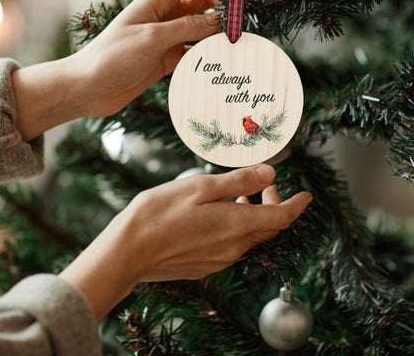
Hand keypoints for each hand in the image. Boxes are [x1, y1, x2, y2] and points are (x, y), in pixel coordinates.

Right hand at [59, 164, 311, 320]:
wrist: (129, 251)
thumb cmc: (161, 213)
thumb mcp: (201, 187)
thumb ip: (238, 181)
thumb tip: (269, 172)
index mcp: (237, 226)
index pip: (281, 217)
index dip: (297, 205)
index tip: (307, 195)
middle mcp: (234, 247)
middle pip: (267, 227)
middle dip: (274, 204)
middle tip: (266, 184)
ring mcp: (219, 259)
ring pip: (249, 236)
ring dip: (253, 215)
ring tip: (241, 195)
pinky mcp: (205, 265)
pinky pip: (232, 245)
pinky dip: (237, 227)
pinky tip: (219, 213)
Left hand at [74, 0, 227, 115]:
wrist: (89, 88)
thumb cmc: (112, 56)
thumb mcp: (152, 38)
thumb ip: (187, 27)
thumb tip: (220, 20)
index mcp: (157, 0)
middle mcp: (164, 15)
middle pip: (202, 4)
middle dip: (224, 10)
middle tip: (244, 24)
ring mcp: (166, 38)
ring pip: (200, 29)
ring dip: (217, 34)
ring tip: (238, 44)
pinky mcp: (166, 59)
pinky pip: (192, 52)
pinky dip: (206, 55)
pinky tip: (219, 62)